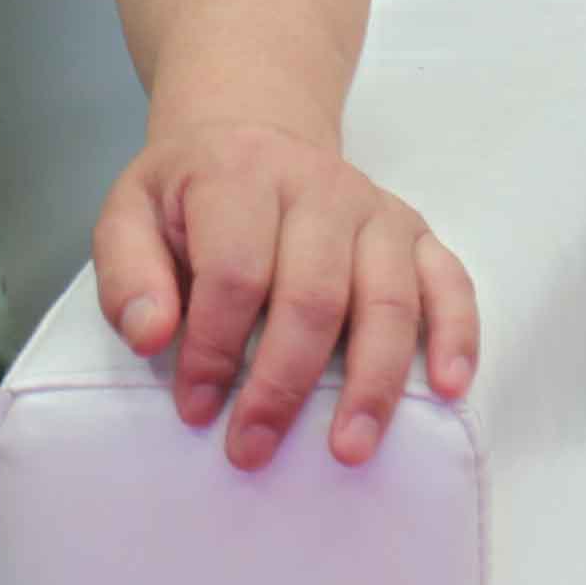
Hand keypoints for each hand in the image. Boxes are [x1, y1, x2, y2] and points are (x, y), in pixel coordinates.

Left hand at [94, 115, 479, 470]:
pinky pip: (451, 283)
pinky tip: (449, 389)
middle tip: (253, 448)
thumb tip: (153, 336)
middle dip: (283, 384)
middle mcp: (319, 186)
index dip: (215, 349)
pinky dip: (458, 335)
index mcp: (240, 173)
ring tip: (348, 450)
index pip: (234, 273)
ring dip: (371, 383)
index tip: (196, 407)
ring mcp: (375, 209)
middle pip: (313, 296)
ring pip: (388, 300)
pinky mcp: (415, 232)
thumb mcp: (129, 214)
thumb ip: (128, 275)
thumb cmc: (187, 195)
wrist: (249, 134)